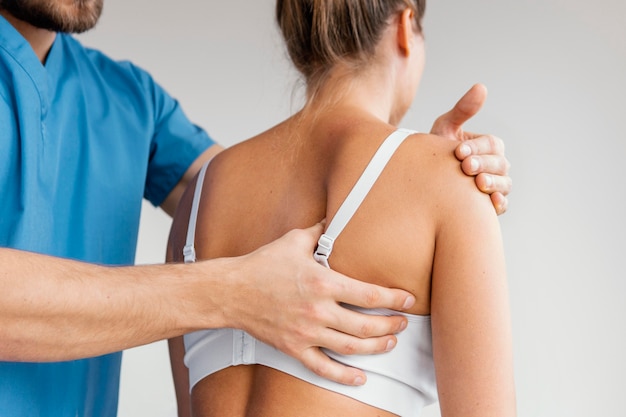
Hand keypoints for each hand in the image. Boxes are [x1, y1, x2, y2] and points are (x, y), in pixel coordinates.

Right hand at [226, 222, 415, 385]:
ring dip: (376, 347)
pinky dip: (344, 376)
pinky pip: (323, 368)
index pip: (368, 294)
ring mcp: (306, 332)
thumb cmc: (262, 264)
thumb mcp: (294, 241)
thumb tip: (336, 219)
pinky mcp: (294, 348)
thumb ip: (320, 231)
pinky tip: (360, 377)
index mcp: (322, 283)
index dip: (393, 299)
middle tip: (402, 324)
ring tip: (389, 343)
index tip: (407, 300)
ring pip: (351, 347)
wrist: (231, 291)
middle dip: (390, 326)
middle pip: (366, 325)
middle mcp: (318, 310)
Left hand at [430, 84, 511, 214]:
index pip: (491, 145)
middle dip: (483, 164)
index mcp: (488, 146)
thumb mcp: (446, 128)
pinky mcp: (489, 205)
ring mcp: (495, 185)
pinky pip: (502, 205)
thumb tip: (481, 87)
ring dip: (493, 183)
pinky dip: (499, 204)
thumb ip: (462, 110)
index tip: (459, 151)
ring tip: (478, 183)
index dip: (478, 147)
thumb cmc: (437, 150)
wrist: (424, 179)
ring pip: (505, 184)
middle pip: (500, 164)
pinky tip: (490, 203)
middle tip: (465, 167)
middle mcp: (496, 165)